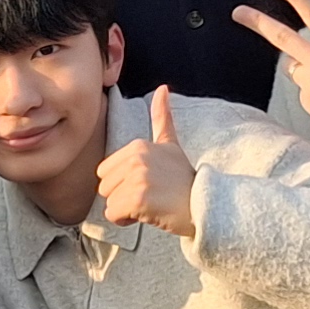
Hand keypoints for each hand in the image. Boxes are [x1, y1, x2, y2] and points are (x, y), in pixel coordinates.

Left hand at [96, 87, 197, 237]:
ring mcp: (137, 177)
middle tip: (150, 196)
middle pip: (104, 187)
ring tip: (152, 204)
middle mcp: (136, 158)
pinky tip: (149, 214)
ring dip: (126, 210)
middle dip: (122, 196)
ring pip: (109, 202)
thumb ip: (162, 118)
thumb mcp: (170, 145)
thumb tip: (163, 88)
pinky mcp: (138, 198)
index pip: (104, 172)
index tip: (149, 184)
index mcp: (138, 146)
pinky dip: (128, 220)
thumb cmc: (184, 180)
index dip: (123, 183)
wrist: (205, 206)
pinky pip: (114, 215)